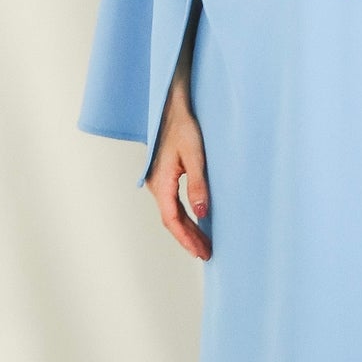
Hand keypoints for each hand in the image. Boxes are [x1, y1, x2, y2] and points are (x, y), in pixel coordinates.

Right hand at [146, 78, 210, 258]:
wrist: (170, 107)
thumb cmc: (183, 127)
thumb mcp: (195, 155)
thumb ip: (198, 184)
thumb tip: (202, 213)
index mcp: (161, 182)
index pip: (172, 219)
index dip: (186, 239)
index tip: (200, 252)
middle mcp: (155, 185)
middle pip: (172, 220)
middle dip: (189, 238)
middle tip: (206, 254)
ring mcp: (158, 182)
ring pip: (172, 213)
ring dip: (187, 229)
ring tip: (203, 244)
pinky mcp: (163, 177)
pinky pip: (172, 204)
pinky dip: (184, 217)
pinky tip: (196, 222)